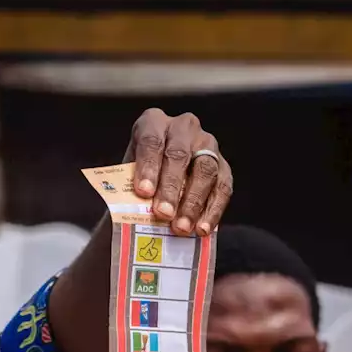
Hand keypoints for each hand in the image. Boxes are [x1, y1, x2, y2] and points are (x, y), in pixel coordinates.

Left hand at [124, 108, 233, 235]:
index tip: (143, 192)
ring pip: (205, 170)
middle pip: (179, 155)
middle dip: (171, 187)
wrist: (161, 181)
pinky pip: (223, 187)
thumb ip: (130, 188)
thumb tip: (131, 212)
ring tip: (181, 228)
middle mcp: (183, 127)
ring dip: (193, 202)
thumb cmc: (141, 178)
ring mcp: (207, 145)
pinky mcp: (224, 166)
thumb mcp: (128, 176)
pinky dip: (212, 211)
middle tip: (163, 214)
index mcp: (153, 122)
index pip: (151, 141)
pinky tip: (202, 229)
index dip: (148, 166)